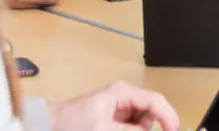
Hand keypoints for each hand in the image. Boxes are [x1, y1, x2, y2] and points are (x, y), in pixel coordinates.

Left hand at [49, 82, 178, 130]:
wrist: (50, 125)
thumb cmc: (72, 123)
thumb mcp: (105, 130)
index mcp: (123, 92)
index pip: (156, 101)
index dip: (168, 117)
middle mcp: (124, 96)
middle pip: (151, 112)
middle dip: (149, 127)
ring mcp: (119, 107)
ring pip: (142, 122)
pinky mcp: (114, 117)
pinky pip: (132, 126)